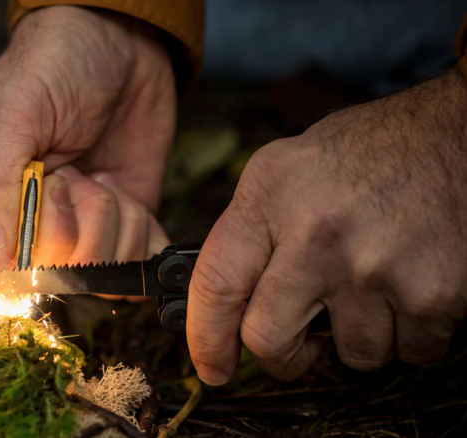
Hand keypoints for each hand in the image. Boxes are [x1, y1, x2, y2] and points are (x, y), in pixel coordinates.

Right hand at [0, 6, 172, 268]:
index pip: (5, 261)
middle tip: (78, 169)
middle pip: (59, 269)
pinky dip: (143, 230)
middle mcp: (28, 227)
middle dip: (82, 216)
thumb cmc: (54, 66)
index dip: (40, 228)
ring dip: (114, 217)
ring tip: (102, 174)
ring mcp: (77, 231)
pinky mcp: (119, 231)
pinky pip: (135, 264)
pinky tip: (125, 192)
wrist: (121, 43)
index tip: (55, 180)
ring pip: (101, 269)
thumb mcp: (12, 111)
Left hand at [188, 68, 466, 383]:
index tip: (211, 366)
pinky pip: (410, 351)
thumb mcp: (288, 168)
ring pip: (350, 355)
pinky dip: (411, 334)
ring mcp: (372, 267)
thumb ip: (253, 228)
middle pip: (268, 338)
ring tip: (371, 291)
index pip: (215, 283)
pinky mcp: (430, 293)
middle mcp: (313, 233)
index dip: (205, 338)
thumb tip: (227, 299)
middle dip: (281, 358)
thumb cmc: (370, 152)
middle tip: (296, 350)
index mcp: (269, 195)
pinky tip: (409, 288)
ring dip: (359, 339)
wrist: (457, 133)